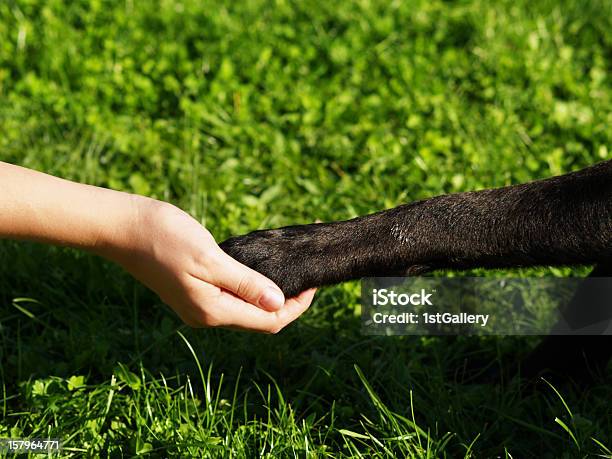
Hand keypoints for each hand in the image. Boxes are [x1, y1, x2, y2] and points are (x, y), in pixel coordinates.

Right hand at [99, 198, 315, 331]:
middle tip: (306, 272)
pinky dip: (252, 284)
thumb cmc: (165, 238)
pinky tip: (261, 267)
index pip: (270, 321)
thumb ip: (246, 284)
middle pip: (261, 317)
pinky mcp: (194, 290)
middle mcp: (208, 314)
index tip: (314, 282)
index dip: (298, 306)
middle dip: (288, 299)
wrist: (124, 228)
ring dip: (271, 292)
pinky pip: (232, 295)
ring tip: (289, 269)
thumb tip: (279, 304)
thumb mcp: (211, 259)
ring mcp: (199, 304)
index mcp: (214, 311)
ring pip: (247, 306)